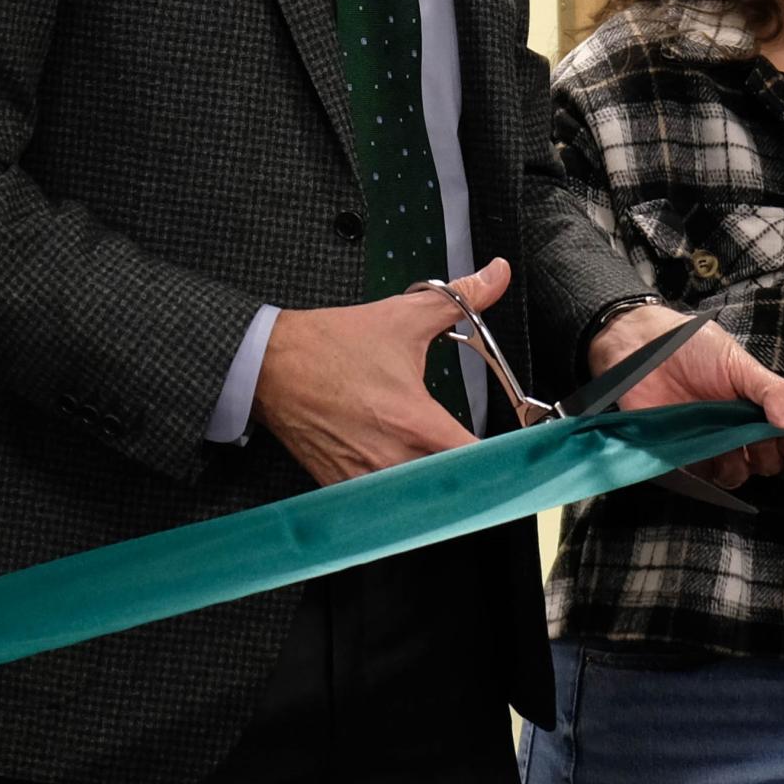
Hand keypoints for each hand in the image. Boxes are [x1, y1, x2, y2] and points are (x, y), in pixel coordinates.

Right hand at [252, 258, 508, 485]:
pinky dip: (399, 499)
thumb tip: (496, 274)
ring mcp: (367, 482)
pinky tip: (404, 477)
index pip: (480, 467)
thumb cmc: (331, 345)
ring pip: (422, 507)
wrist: (270, 364)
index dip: (506, 466)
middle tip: (484, 465)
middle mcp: (394, 462)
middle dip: (474, 479)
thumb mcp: (401, 317)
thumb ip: (460, 298)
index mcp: (417, 424)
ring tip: (443, 472)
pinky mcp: (343, 489)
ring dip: (436, 492)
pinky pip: (385, 509)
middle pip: (457, 494)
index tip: (514, 456)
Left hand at [587, 305, 783, 490]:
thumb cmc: (693, 347)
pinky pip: (699, 476)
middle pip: (768, 465)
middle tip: (751, 432)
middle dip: (767, 455)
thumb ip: (773, 392)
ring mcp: (711, 444)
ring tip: (720, 437)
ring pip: (736, 476)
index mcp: (761, 411)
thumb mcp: (739, 362)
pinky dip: (702, 469)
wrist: (642, 344)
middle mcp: (740, 433)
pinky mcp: (680, 451)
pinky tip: (696, 446)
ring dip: (735, 466)